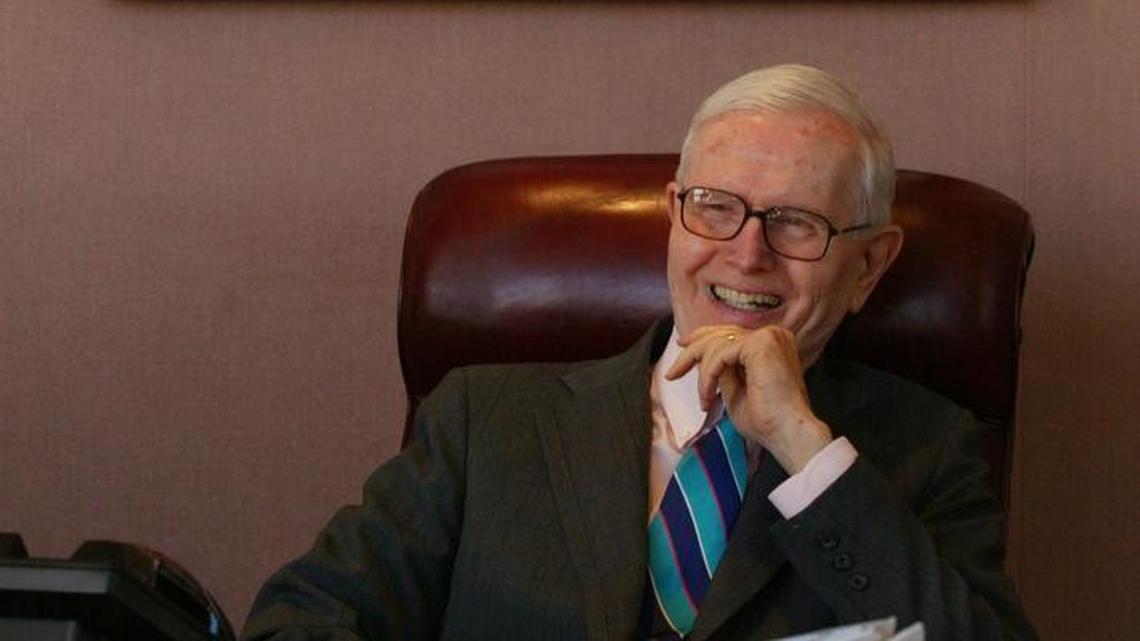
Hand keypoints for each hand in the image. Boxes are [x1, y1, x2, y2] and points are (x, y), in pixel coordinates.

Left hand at [665, 325, 832, 473]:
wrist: (788, 434)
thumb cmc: (768, 421)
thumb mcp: (736, 392)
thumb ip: (723, 372)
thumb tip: (703, 360)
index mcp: (771, 343)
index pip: (731, 334)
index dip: (703, 339)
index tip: (681, 350)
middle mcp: (772, 334)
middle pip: (721, 334)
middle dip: (692, 352)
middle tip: (672, 372)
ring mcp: (768, 336)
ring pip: (717, 344)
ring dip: (703, 375)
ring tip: (705, 401)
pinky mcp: (760, 344)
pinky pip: (720, 354)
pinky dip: (708, 377)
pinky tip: (708, 398)